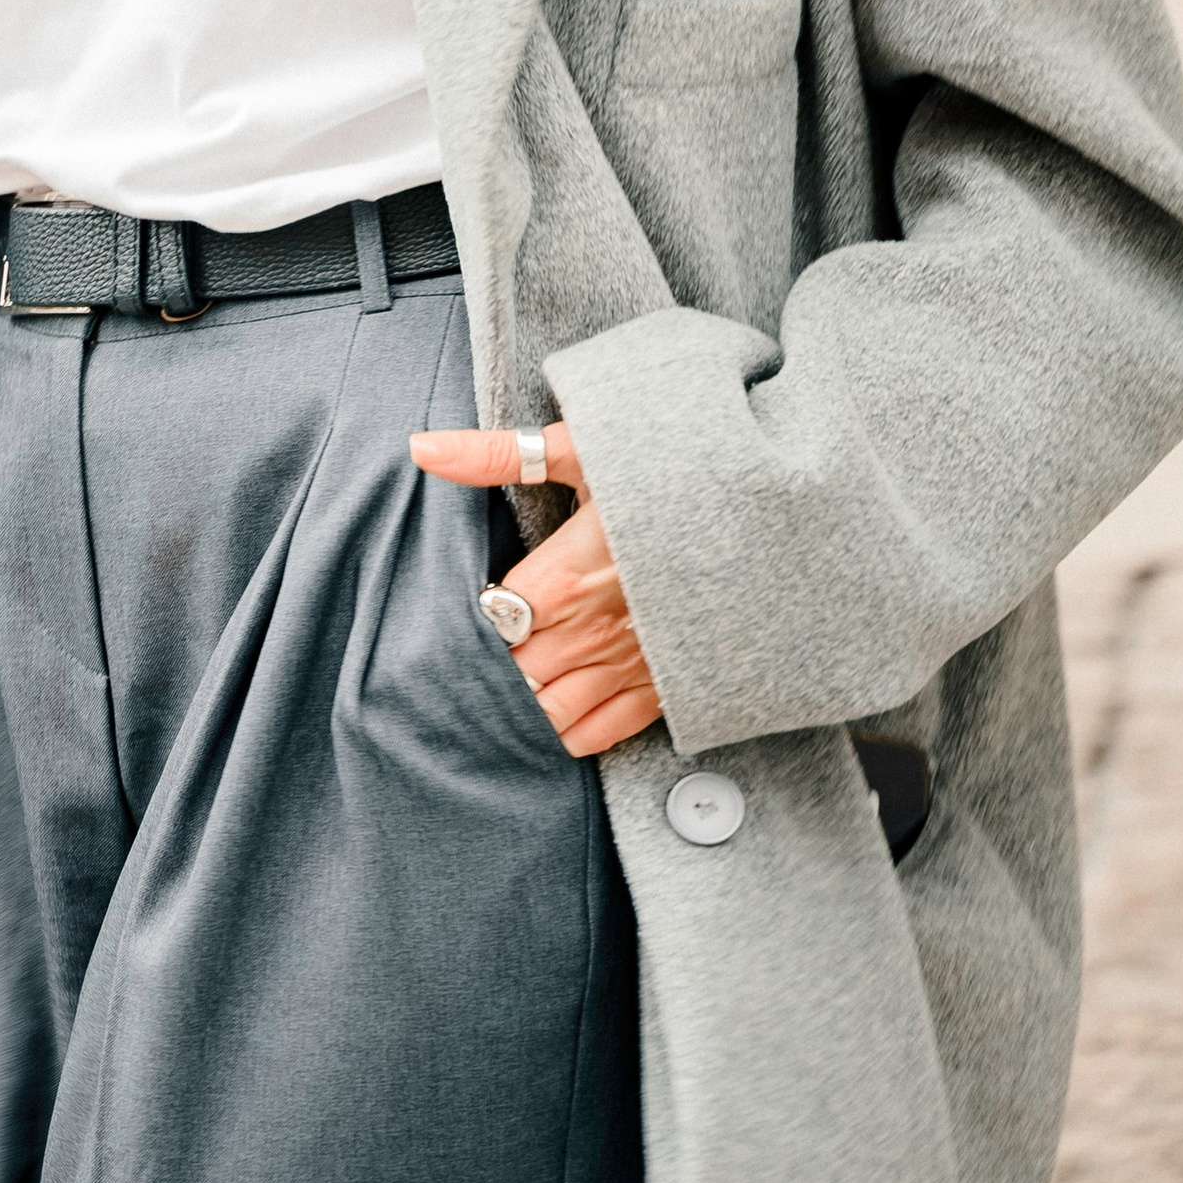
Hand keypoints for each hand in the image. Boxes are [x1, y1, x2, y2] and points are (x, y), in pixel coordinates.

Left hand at [410, 421, 663, 757]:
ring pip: (548, 714)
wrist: (762, 515)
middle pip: (512, 675)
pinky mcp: (662, 687)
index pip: (488, 623)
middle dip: (487, 670)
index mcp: (564, 577)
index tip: (460, 609)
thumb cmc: (667, 474)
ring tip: (498, 694)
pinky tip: (547, 721)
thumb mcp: (584, 450)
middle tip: (465, 661)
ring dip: (520, 707)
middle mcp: (591, 633)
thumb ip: (498, 455)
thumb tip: (421, 448)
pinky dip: (566, 734)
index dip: (469, 619)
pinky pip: (600, 733)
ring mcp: (628, 666)